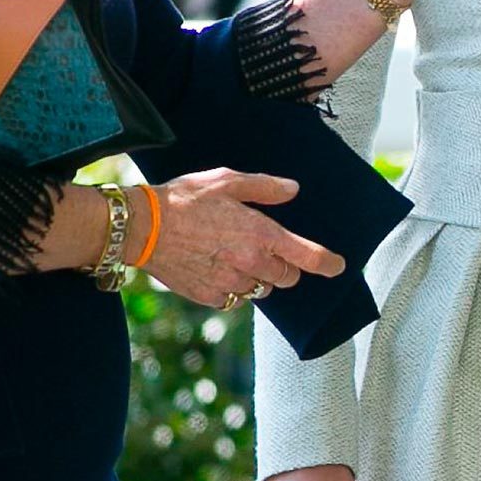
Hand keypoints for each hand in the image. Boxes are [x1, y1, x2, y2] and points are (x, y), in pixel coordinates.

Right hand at [141, 168, 343, 309]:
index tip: (338, 267)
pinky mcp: (210, 296)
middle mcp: (250, 262)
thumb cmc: (185, 199)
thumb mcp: (227, 181)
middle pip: (287, 277)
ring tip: (234, 255)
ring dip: (258, 277)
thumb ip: (265, 188)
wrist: (142, 227)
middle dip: (285, 267)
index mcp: (260, 233)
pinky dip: (233, 288)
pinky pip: (234, 299)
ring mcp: (230, 283)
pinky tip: (216, 267)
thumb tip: (293, 190)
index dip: (328, 263)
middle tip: (266, 249)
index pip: (307, 256)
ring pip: (261, 289)